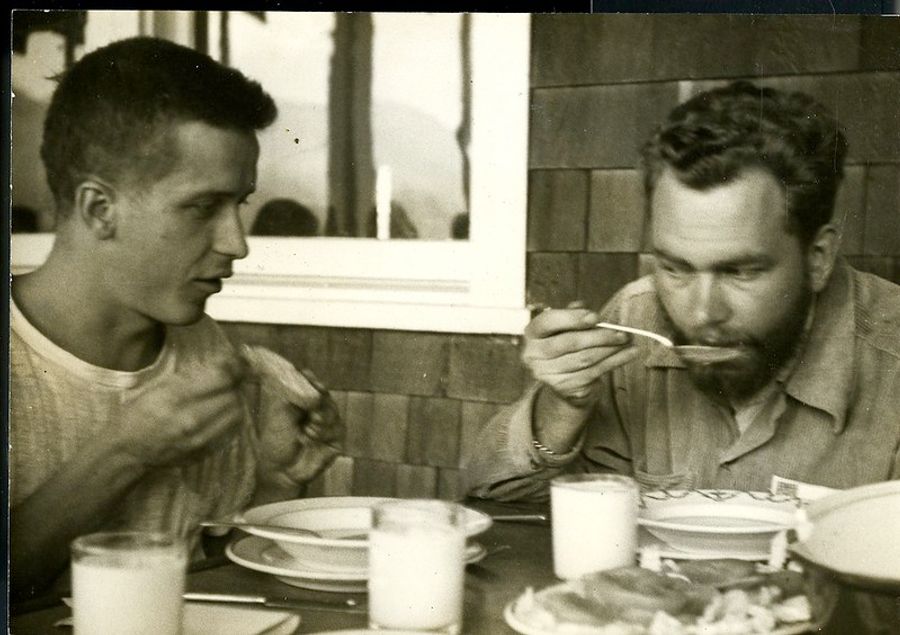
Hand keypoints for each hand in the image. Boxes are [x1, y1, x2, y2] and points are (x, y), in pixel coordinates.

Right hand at [116, 356, 245, 467]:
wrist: (126, 449)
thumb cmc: (139, 412)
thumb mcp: (159, 385)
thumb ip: (191, 376)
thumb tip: (225, 363)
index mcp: (176, 396)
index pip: (222, 378)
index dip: (234, 368)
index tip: (237, 364)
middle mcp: (191, 418)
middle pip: (232, 396)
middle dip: (233, 386)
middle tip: (229, 381)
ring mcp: (198, 439)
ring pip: (235, 415)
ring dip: (234, 403)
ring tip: (225, 398)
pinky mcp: (203, 452)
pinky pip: (230, 433)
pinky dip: (230, 421)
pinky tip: (221, 415)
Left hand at [254, 367, 344, 488]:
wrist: (280, 469)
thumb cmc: (276, 440)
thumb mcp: (279, 413)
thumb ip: (289, 393)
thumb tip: (295, 370)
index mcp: (305, 403)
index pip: (312, 385)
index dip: (310, 379)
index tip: (305, 373)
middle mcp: (320, 412)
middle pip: (325, 396)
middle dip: (318, 396)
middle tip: (312, 396)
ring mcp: (330, 426)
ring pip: (332, 412)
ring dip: (319, 417)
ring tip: (308, 425)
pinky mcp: (336, 441)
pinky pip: (335, 429)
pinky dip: (321, 432)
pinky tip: (308, 436)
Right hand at [522, 301, 639, 407]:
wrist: (564, 382)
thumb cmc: (567, 346)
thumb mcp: (566, 327)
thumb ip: (573, 314)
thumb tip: (585, 307)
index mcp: (532, 333)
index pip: (548, 322)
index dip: (572, 318)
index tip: (596, 317)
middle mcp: (533, 355)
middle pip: (569, 342)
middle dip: (599, 336)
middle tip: (622, 332)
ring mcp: (547, 374)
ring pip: (585, 358)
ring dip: (610, 349)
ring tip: (627, 341)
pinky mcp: (564, 388)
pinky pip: (594, 372)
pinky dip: (614, 361)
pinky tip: (629, 354)